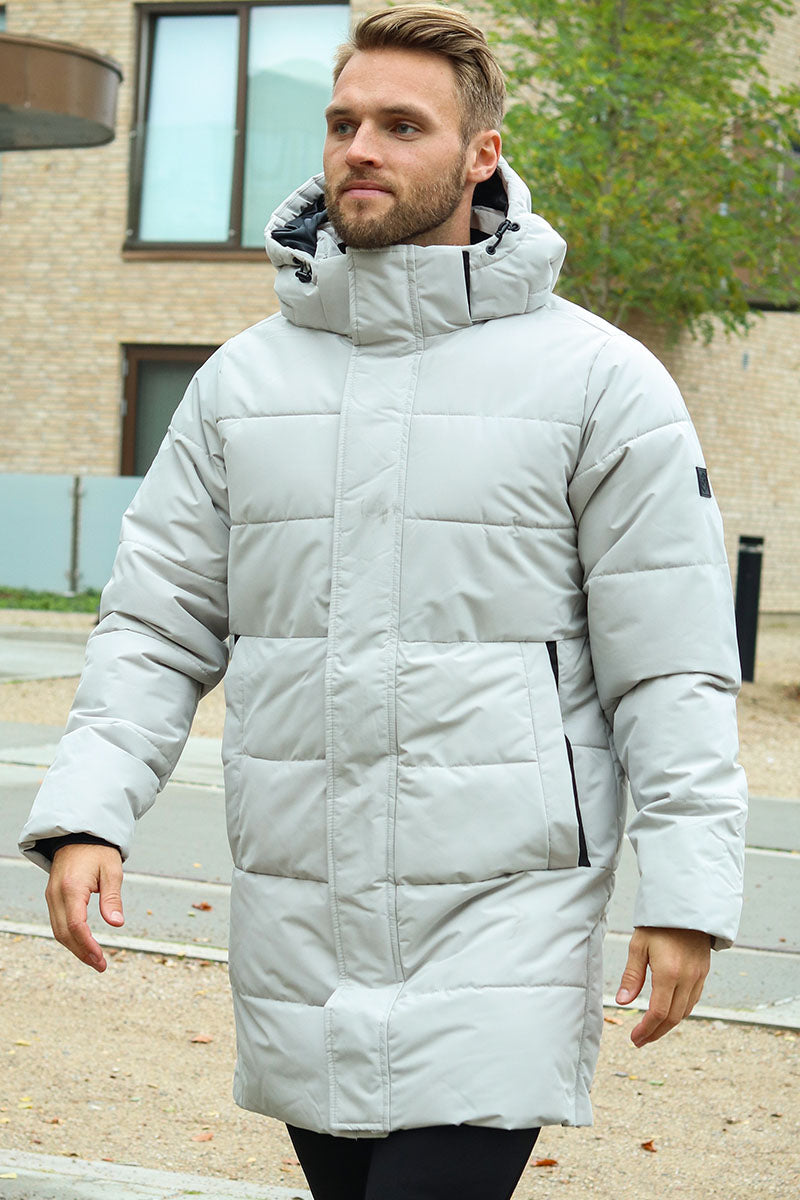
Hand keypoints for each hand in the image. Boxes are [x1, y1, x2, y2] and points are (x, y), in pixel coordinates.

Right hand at [45, 844, 124, 972]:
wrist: (78, 835)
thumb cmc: (98, 851)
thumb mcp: (112, 870)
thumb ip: (112, 898)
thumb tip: (117, 924)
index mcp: (72, 887)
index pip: (75, 925)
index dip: (87, 945)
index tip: (100, 958)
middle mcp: (56, 894)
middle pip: (64, 933)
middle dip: (81, 952)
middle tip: (100, 965)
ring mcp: (51, 896)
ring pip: (58, 931)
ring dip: (75, 948)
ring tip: (94, 960)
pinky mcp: (52, 898)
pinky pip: (57, 923)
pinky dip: (70, 937)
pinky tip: (84, 945)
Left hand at [616, 926, 710, 1047]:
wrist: (686, 906)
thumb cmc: (658, 924)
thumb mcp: (638, 946)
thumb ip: (632, 976)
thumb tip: (623, 1002)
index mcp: (669, 973)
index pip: (658, 1012)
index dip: (646, 1030)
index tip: (634, 1038)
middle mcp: (687, 979)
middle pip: (673, 1018)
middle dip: (656, 1033)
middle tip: (640, 1040)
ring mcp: (698, 977)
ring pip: (685, 1012)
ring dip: (668, 1025)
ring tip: (651, 1030)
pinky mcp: (703, 973)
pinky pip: (693, 1001)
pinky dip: (680, 1012)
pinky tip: (668, 1013)